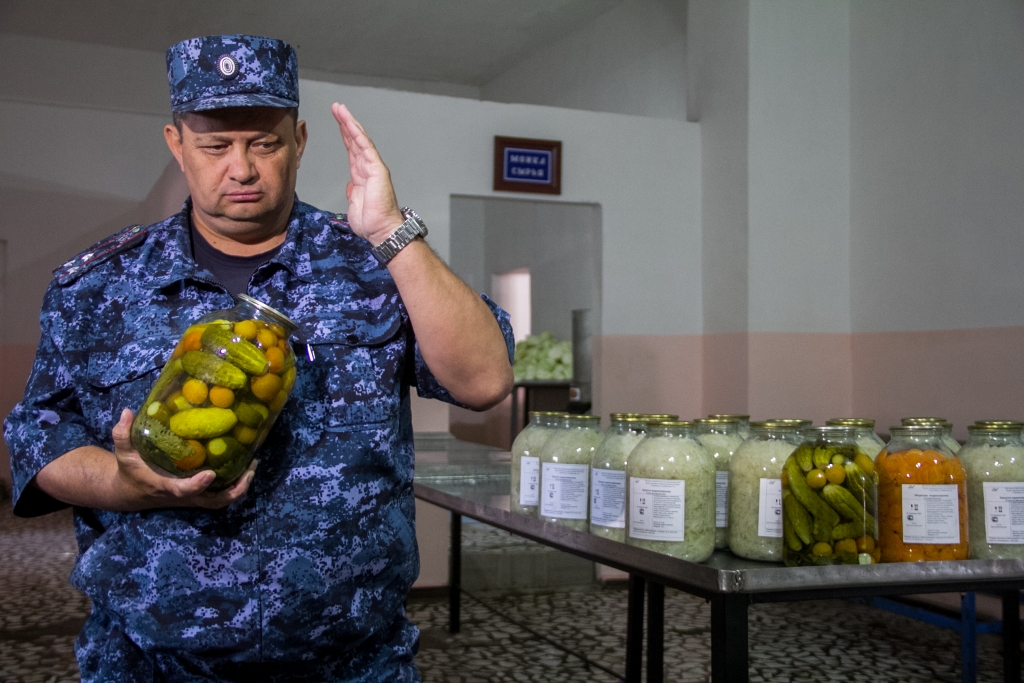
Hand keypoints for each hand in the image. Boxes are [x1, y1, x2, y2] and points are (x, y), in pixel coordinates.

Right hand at [111, 409, 255, 509]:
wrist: (131, 492)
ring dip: (240, 488)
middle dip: (234, 489)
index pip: (182, 490)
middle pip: (213, 501)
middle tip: (251, 467)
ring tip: (253, 466)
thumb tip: (127, 412)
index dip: (197, 485)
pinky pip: (221, 496)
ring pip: (221, 501)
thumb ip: (122, 434)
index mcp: (165, 486)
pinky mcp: (198, 495)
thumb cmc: (130, 470)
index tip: (210, 473)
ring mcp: (193, 497)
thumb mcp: (123, 453)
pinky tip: (245, 466)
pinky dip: (235, 486)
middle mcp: (183, 495)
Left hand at [331, 103, 404, 245]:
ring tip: (340, 109)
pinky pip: (365, 148)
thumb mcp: (354, 205)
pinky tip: (350, 123)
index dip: (344, 136)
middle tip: (336, 108)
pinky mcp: (377, 169)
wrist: (382, 231)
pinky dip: (357, 135)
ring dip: (349, 124)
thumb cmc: (371, 222)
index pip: (352, 151)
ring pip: (360, 140)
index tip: (337, 122)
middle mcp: (368, 168)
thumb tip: (351, 185)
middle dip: (345, 124)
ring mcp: (373, 167)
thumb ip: (352, 193)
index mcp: (361, 176)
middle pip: (355, 141)